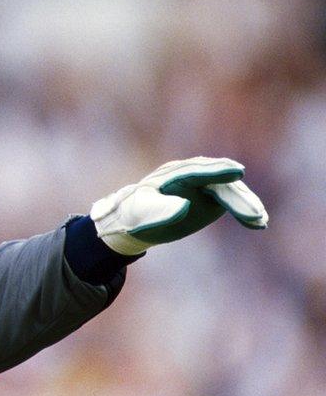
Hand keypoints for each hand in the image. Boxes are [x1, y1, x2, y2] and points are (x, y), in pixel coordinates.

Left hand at [90, 156, 267, 255]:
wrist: (137, 221)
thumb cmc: (136, 214)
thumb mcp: (142, 213)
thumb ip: (160, 209)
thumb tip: (184, 206)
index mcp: (173, 175)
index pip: (198, 171)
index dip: (218, 172)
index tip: (238, 173)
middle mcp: (193, 175)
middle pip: (219, 183)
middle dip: (237, 197)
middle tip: (255, 213)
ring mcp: (205, 184)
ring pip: (229, 191)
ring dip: (246, 204)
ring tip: (259, 221)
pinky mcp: (212, 197)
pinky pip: (231, 201)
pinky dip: (244, 210)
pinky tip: (258, 223)